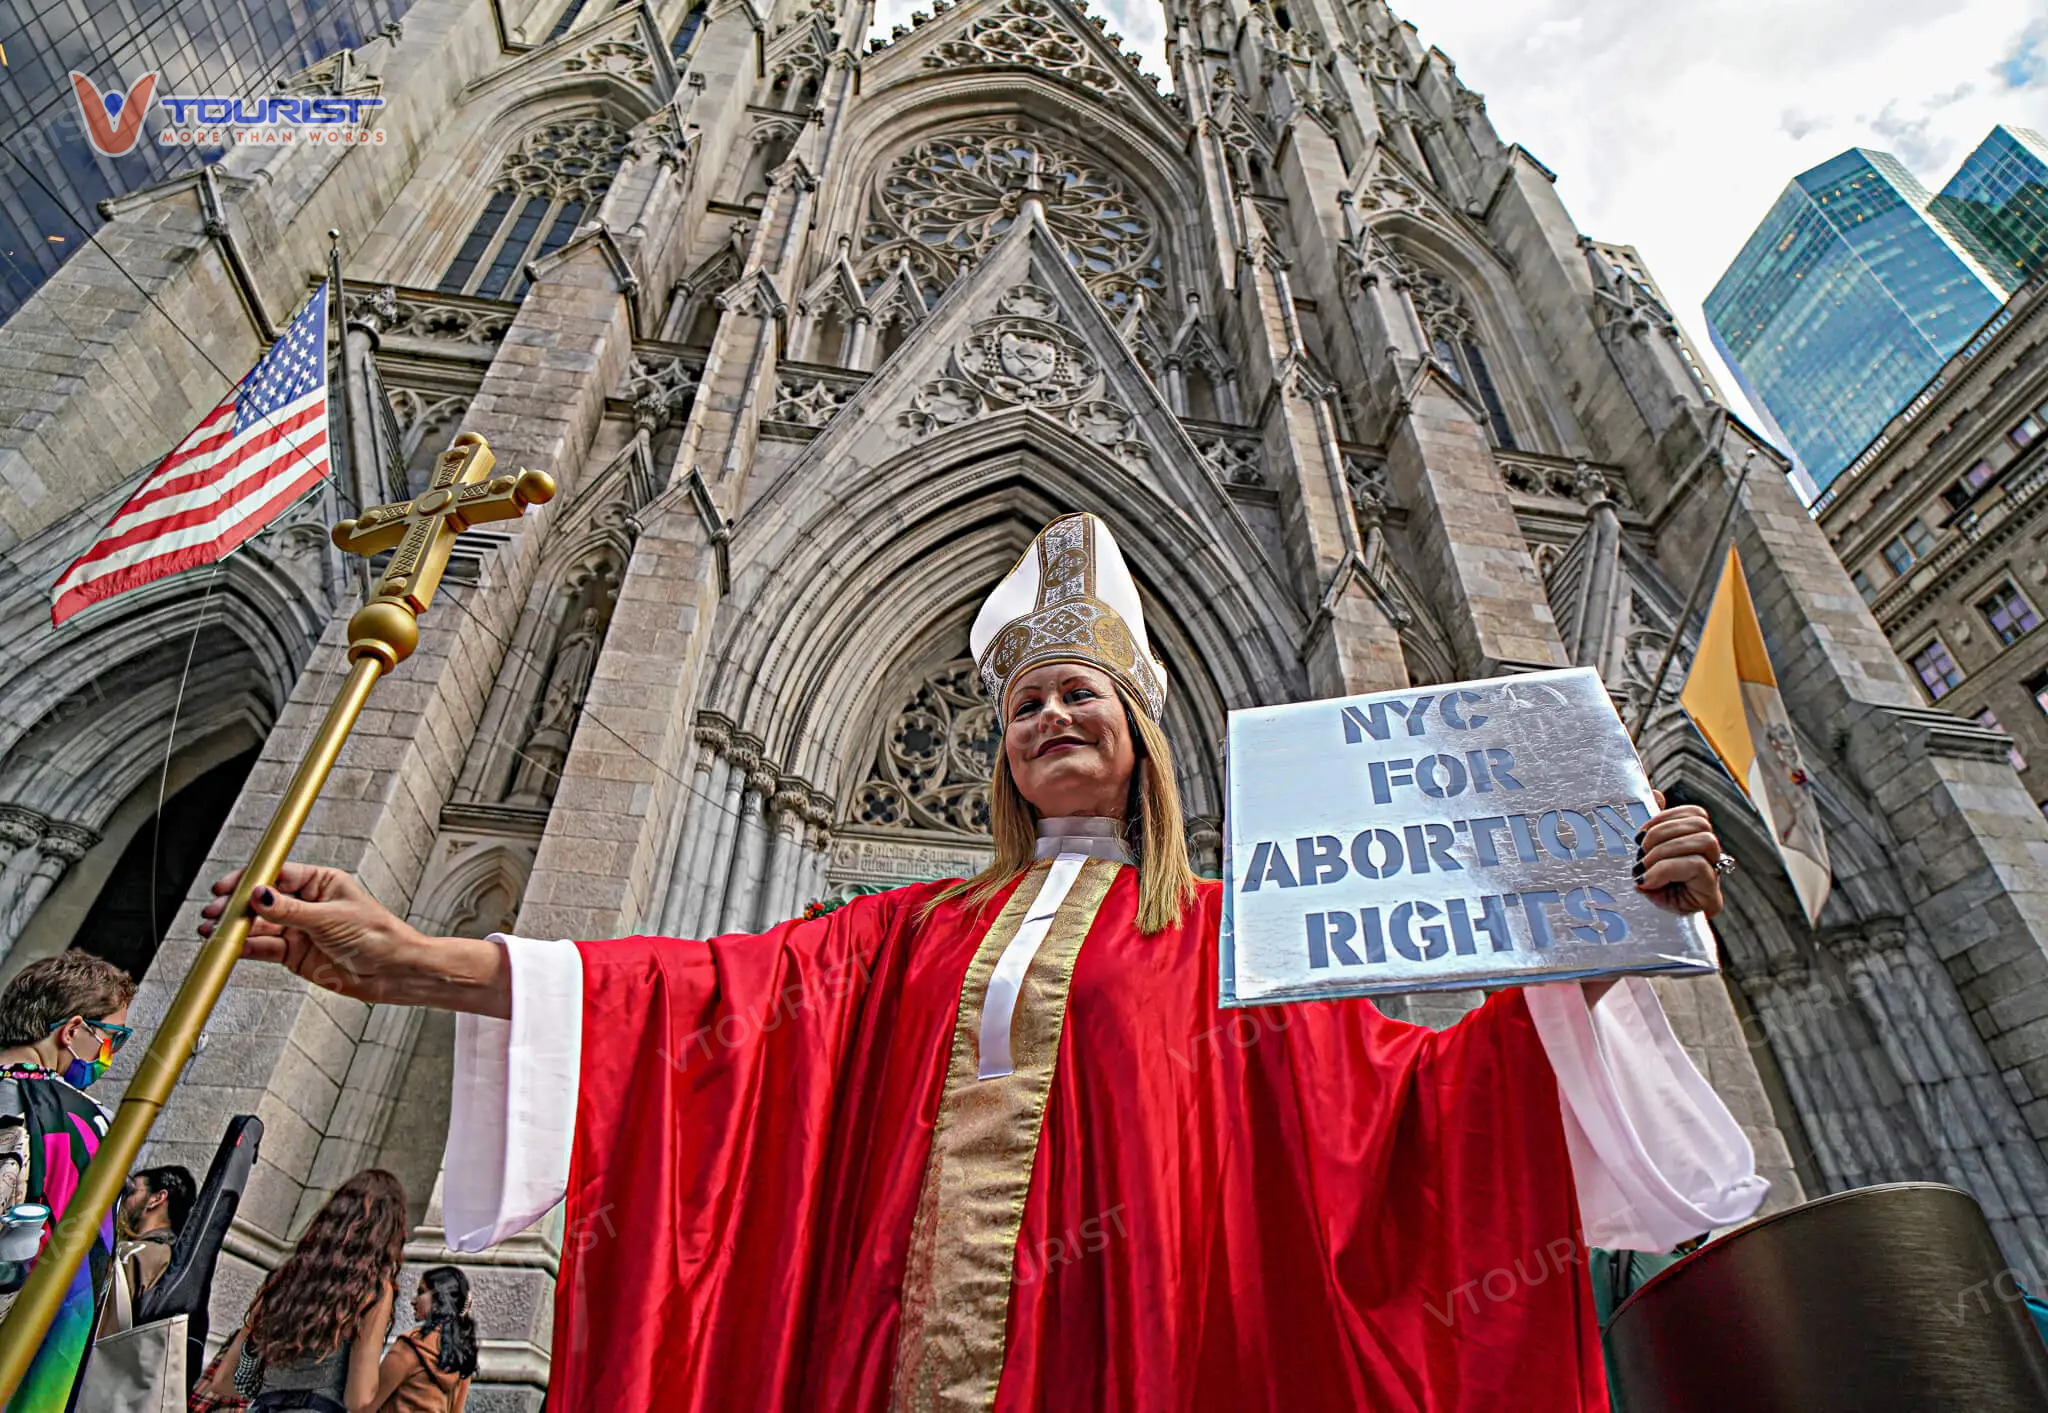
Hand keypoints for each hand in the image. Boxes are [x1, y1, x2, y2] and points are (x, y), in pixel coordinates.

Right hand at [202, 863, 439, 1007]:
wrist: (393, 972)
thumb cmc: (376, 936)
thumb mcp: (330, 918)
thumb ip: (290, 910)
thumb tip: (258, 894)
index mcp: (321, 882)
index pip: (277, 874)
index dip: (249, 880)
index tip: (225, 886)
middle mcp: (307, 904)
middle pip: (262, 901)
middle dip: (236, 906)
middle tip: (214, 912)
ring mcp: (299, 930)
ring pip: (259, 927)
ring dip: (236, 929)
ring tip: (213, 932)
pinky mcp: (294, 955)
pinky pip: (264, 949)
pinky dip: (246, 948)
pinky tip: (231, 947)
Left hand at [1634, 793, 1724, 919]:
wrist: (1656, 933)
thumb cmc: (1650, 892)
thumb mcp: (1645, 859)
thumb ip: (1652, 829)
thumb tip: (1657, 794)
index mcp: (1694, 844)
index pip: (1695, 814)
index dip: (1666, 817)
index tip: (1639, 836)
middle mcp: (1710, 858)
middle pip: (1701, 823)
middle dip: (1663, 832)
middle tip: (1640, 853)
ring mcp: (1713, 875)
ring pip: (1704, 840)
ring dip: (1666, 849)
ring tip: (1644, 867)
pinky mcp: (1711, 893)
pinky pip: (1697, 865)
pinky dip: (1667, 868)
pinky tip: (1649, 879)